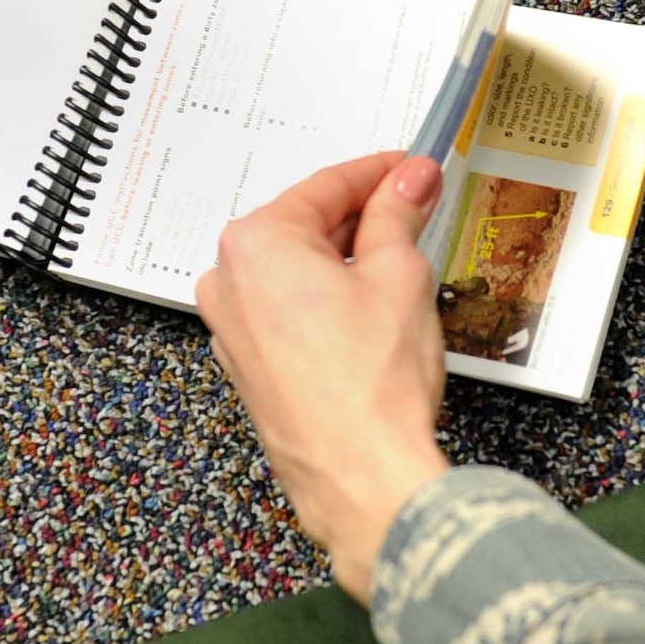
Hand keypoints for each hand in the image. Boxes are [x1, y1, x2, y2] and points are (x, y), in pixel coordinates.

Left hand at [196, 151, 450, 603]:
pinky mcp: (249, 367)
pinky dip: (327, 297)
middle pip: (305, 225)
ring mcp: (232, 329)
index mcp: (256, 243)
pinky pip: (288, 310)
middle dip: (364, 215)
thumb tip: (410, 178)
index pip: (327, 185)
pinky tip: (371, 307)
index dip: (380, 172)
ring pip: (296, 269)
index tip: (414, 167)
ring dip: (346, 257)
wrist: (361, 476)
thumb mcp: (398, 273)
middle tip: (417, 204)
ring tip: (403, 256)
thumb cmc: (372, 380)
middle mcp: (228, 281)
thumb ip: (399, 214)